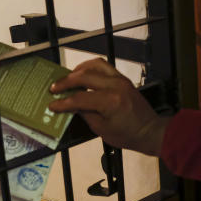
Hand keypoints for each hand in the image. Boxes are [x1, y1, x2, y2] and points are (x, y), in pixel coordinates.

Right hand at [49, 59, 168, 155]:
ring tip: (67, 78)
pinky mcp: (123, 78)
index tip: (51, 104)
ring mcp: (120, 79)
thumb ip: (85, 114)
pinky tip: (82, 74)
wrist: (149, 131)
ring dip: (78, 69)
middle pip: (84, 76)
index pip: (80, 98)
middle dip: (66, 82)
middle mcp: (115, 86)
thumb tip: (70, 105)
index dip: (63, 102)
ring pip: (95, 65)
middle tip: (54, 88)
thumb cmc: (127, 135)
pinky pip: (104, 66)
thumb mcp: (101, 129)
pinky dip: (91, 68)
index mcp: (109, 102)